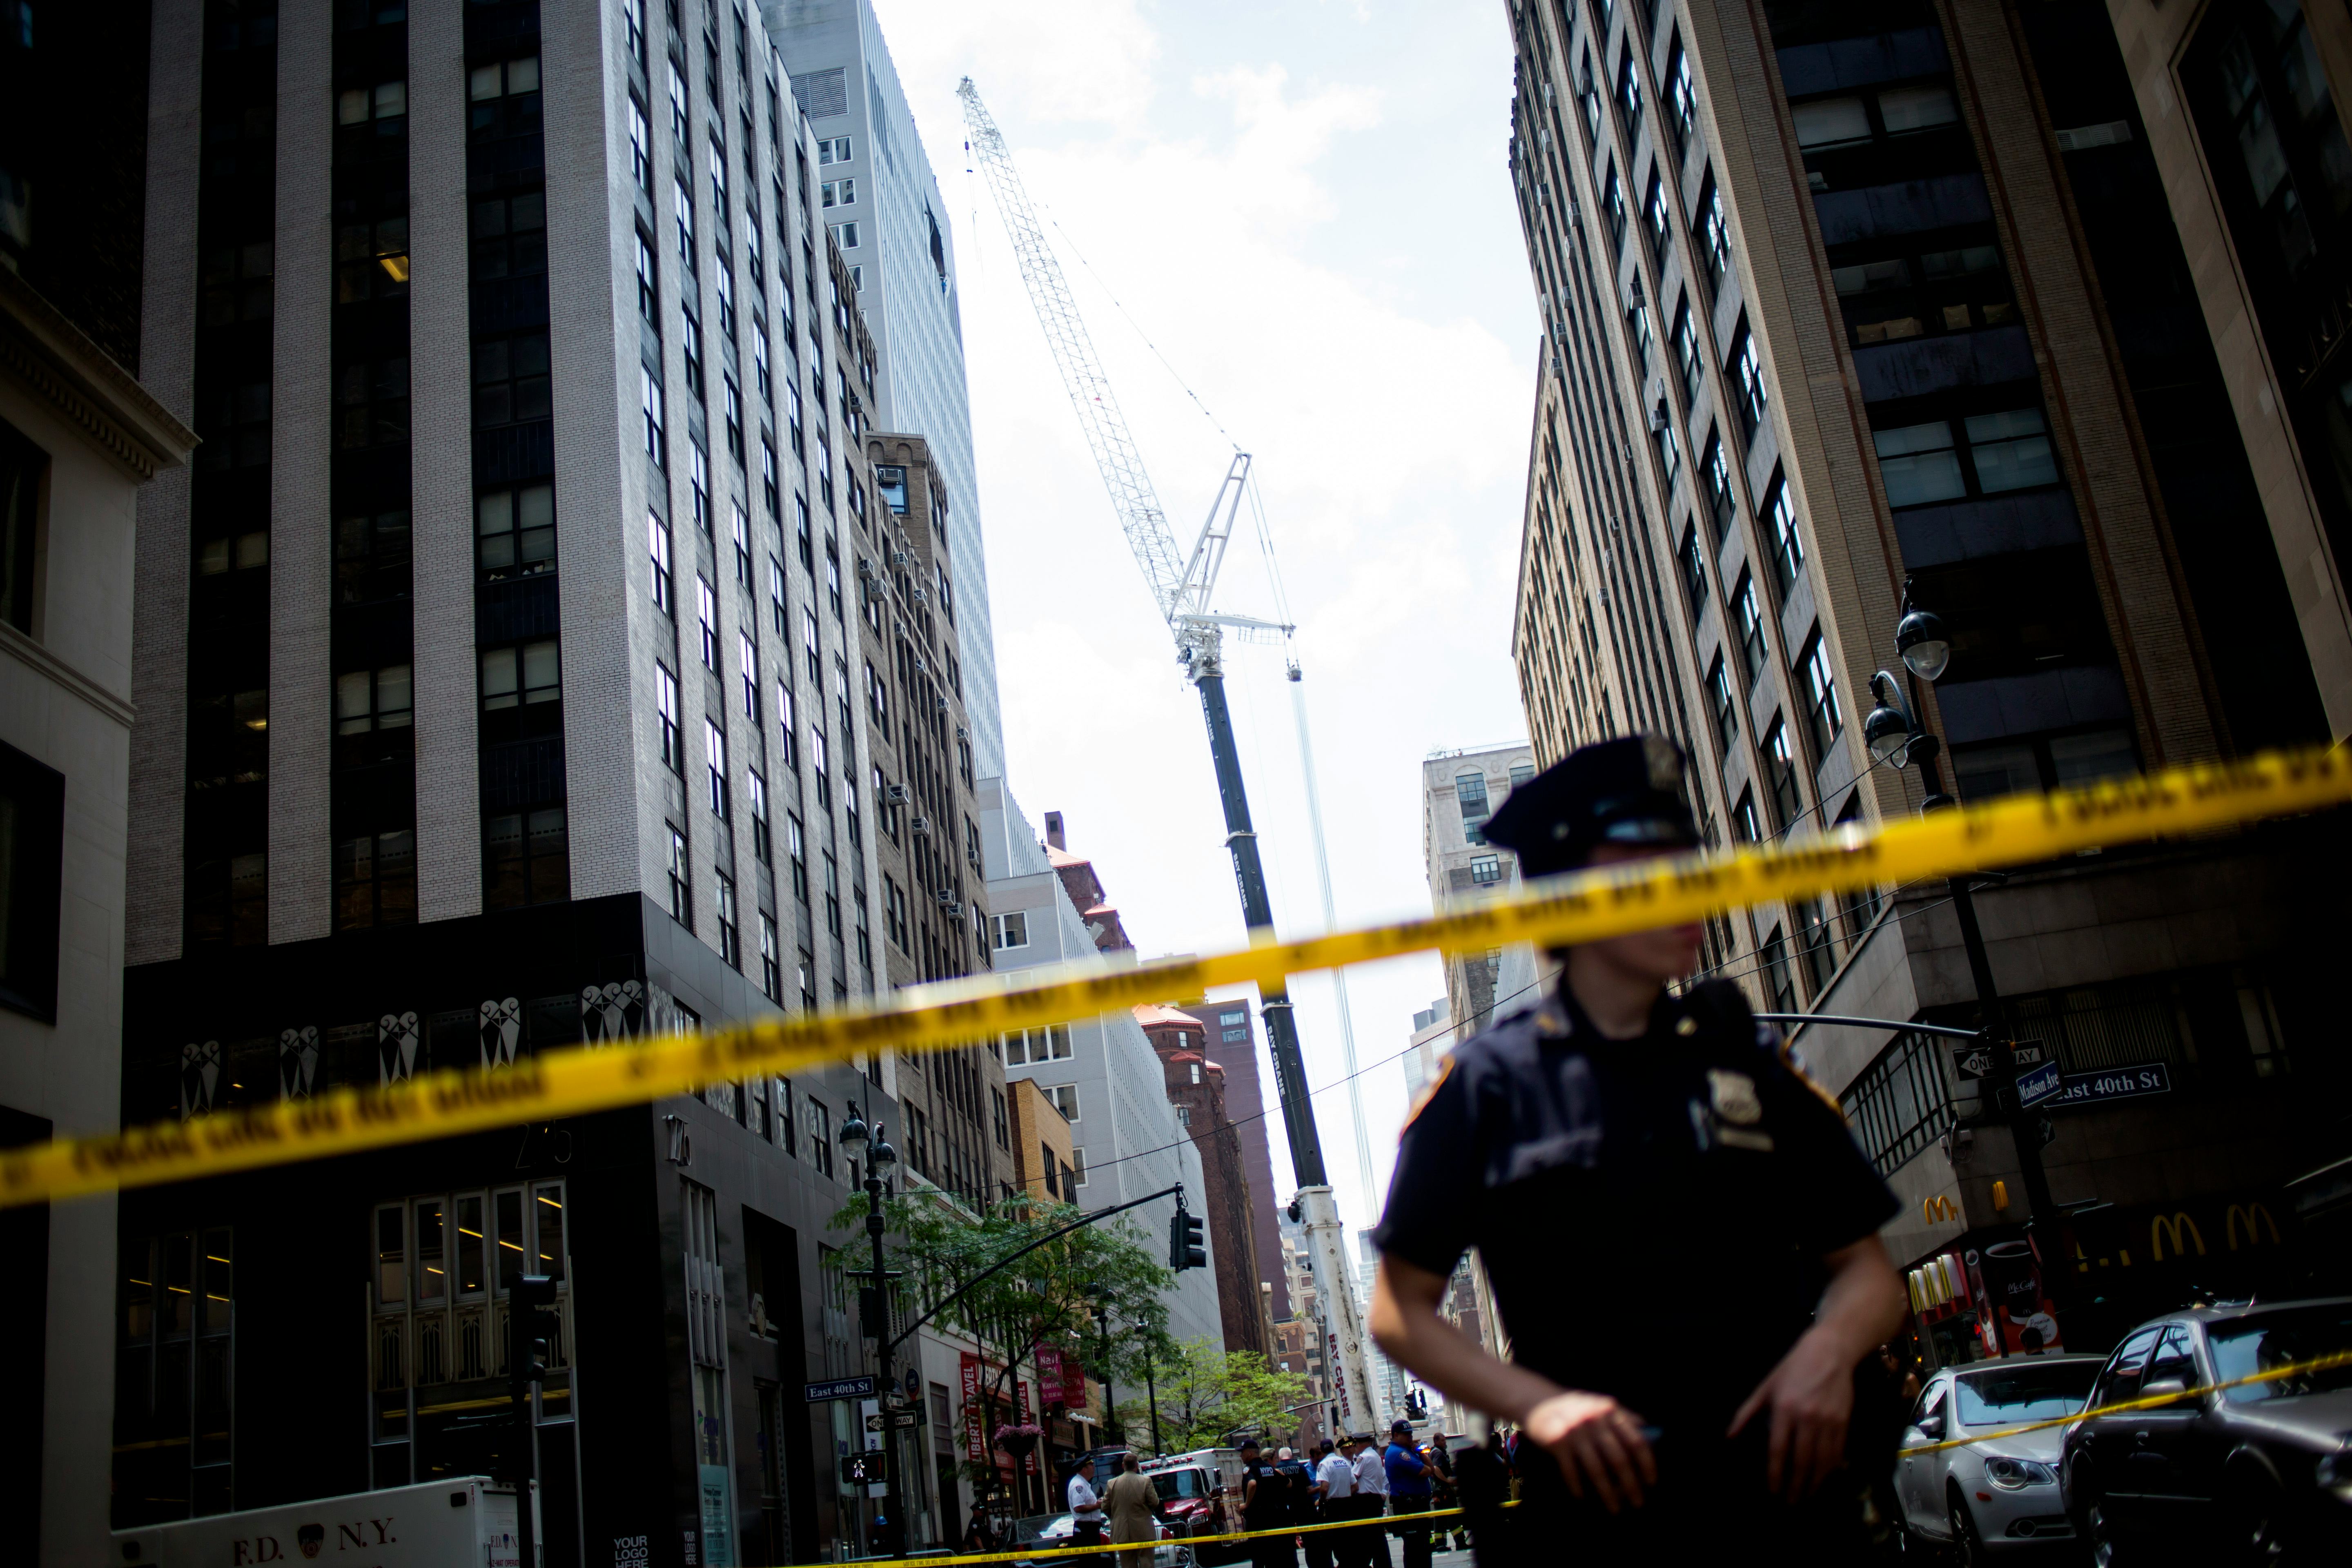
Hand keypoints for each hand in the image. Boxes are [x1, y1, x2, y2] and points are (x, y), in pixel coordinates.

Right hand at [1521, 1388, 1654, 1512]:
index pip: (1636, 1440)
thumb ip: (1624, 1418)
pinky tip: (1582, 1498)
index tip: (1651, 1482)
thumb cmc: (1577, 1409)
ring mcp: (1575, 1432)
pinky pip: (1571, 1471)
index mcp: (1610, 1412)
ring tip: (1615, 1509)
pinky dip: (1577, 1487)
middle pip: (1619, 1459)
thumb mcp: (1601, 1407)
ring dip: (1608, 1493)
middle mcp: (1594, 1420)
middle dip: (1631, 1485)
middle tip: (1637, 1502)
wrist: (1538, 1402)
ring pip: (1597, 1470)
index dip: (1647, 1463)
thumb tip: (1652, 1435)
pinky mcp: (1557, 1442)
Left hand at [1728, 1326, 1855, 1500]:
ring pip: (1822, 1462)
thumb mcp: (1765, 1387)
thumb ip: (1747, 1413)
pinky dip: (1830, 1471)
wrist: (1829, 1353)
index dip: (1776, 1474)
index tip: (1773, 1492)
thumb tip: (1730, 1437)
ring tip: (1806, 1498)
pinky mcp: (1843, 1423)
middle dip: (1796, 1487)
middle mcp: (1807, 1419)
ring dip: (1814, 1484)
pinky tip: (1823, 1481)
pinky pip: (1837, 1454)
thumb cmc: (1792, 1369)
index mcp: (1784, 1409)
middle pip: (1802, 1462)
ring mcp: (1828, 1422)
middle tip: (1790, 1505)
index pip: (1779, 1450)